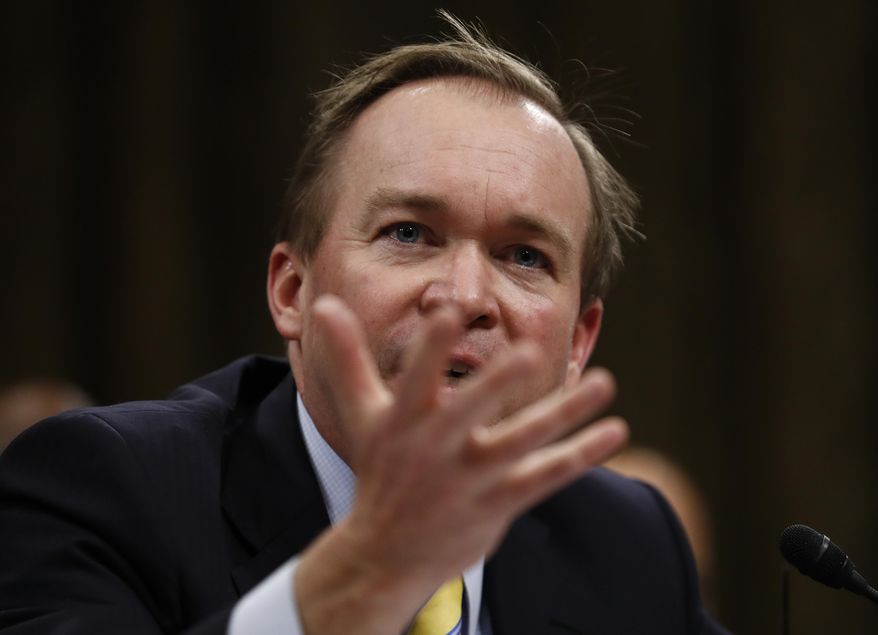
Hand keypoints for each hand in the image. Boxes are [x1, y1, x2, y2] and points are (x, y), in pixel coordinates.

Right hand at [295, 295, 627, 633]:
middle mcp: (437, 450)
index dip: (430, 346)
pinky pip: (547, 476)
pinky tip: (613, 432)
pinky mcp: (500, 502)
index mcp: (404, 423)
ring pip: (524, 442)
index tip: (448, 311)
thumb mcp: (362, 415)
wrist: (387, 553)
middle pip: (469, 411)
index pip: (416, 379)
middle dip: (496, 384)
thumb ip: (350, 358)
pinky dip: (581, 455)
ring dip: (565, 414)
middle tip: (528, 353)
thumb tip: (326, 304)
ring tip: (605, 384)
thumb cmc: (381, 470)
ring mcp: (471, 479)